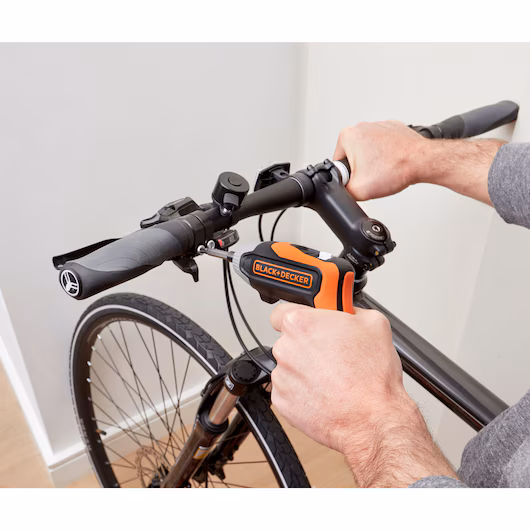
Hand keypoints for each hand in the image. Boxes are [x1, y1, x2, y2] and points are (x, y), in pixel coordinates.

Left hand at [270, 303, 456, 486]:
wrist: (372, 419)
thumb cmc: (372, 376)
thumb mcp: (374, 323)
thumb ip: (349, 309)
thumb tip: (344, 310)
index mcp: (300, 324)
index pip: (282, 312)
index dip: (300, 318)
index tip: (310, 325)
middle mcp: (285, 348)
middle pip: (288, 341)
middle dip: (306, 345)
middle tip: (330, 353)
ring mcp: (281, 377)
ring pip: (289, 366)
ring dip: (304, 369)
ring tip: (332, 377)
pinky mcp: (282, 401)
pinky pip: (289, 390)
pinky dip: (302, 391)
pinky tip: (324, 392)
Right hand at [333, 120, 427, 200]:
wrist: (423, 162)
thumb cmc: (396, 168)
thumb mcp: (357, 190)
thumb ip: (342, 190)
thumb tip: (341, 190)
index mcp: (348, 135)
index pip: (338, 162)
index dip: (347, 176)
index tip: (360, 178)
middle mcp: (362, 126)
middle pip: (352, 156)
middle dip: (360, 168)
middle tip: (372, 176)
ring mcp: (379, 125)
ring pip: (367, 151)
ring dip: (373, 162)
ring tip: (384, 170)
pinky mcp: (392, 129)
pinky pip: (383, 146)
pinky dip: (386, 156)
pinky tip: (392, 163)